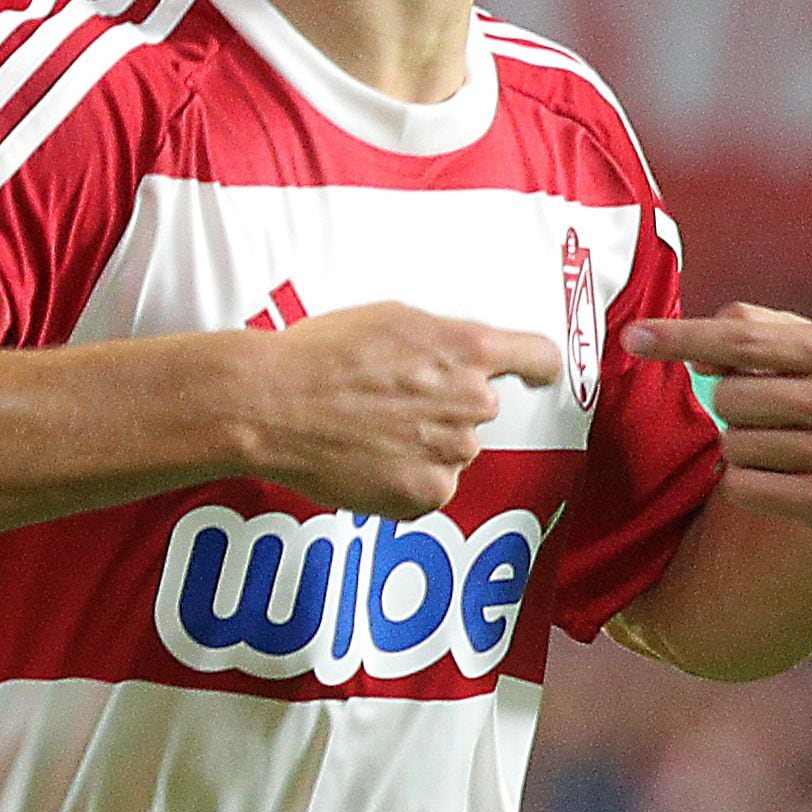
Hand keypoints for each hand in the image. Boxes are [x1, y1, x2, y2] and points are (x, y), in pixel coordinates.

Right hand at [226, 303, 563, 516]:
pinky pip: (431, 487)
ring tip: (368, 430)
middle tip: (391, 400)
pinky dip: (406, 479)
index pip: (537, 357)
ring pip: (453, 449)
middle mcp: (471, 402)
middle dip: (447, 405)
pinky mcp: (425, 493)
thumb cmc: (320, 354)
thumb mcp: (393, 319)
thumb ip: (442, 341)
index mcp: (467, 349)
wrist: (272, 405)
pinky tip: (367, 459)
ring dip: (424, 443)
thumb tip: (459, 358)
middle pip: (480, 406)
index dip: (539, 366)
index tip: (540, 374)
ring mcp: (451, 453)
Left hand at [622, 302, 811, 533]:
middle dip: (730, 405)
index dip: (683, 339)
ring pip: (736, 447)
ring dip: (741, 446)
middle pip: (731, 399)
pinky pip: (745, 489)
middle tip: (763, 411)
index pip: (746, 340)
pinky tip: (781, 475)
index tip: (632, 338)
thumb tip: (700, 353)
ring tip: (781, 443)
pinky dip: (747, 482)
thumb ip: (760, 330)